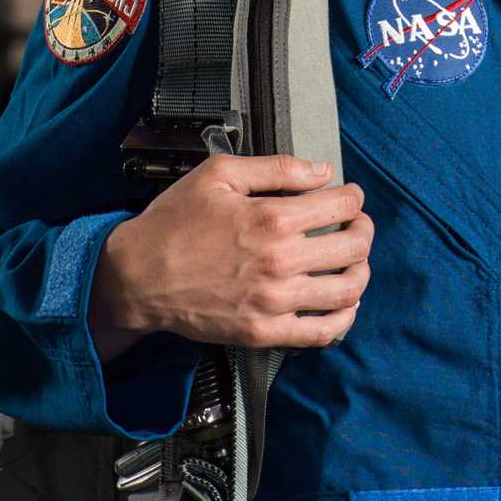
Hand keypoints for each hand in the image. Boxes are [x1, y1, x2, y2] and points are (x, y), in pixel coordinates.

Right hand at [91, 153, 371, 358]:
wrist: (137, 277)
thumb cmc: (173, 223)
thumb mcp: (218, 175)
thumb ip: (275, 168)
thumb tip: (320, 171)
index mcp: (271, 219)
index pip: (341, 205)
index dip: (353, 197)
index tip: (349, 197)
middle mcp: (280, 261)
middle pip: (353, 247)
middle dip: (363, 230)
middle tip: (357, 226)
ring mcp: (274, 301)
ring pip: (347, 290)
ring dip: (361, 272)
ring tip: (355, 261)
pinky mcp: (265, 332)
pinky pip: (323, 332)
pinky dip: (344, 317)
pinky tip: (344, 303)